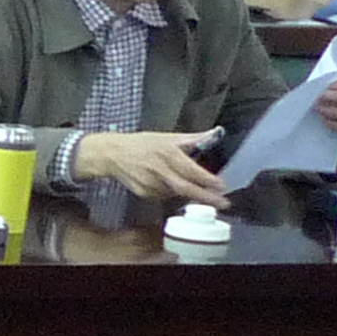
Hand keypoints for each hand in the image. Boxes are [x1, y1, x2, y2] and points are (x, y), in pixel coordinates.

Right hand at [71, 129, 230, 206]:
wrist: (112, 154)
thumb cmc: (142, 144)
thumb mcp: (168, 137)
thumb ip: (193, 138)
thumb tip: (215, 133)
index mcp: (167, 153)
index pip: (191, 170)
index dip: (207, 180)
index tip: (222, 185)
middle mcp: (159, 170)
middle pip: (185, 188)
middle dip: (206, 197)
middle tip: (223, 202)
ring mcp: (150, 183)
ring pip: (176, 193)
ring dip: (189, 193)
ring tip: (197, 190)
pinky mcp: (144, 192)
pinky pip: (164, 196)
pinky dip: (172, 192)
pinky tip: (170, 184)